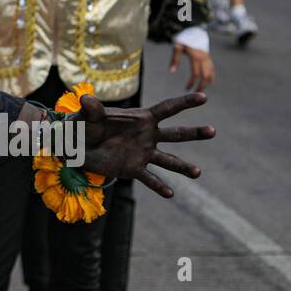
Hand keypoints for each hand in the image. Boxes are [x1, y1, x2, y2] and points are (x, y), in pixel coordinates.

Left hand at [77, 92, 213, 197]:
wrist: (77, 146)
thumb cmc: (85, 124)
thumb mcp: (89, 115)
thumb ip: (92, 108)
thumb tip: (86, 99)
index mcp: (141, 118)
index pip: (167, 108)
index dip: (185, 102)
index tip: (204, 96)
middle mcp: (147, 136)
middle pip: (176, 133)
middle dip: (195, 132)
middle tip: (213, 131)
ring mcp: (143, 153)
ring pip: (169, 160)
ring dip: (183, 167)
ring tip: (197, 173)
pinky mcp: (134, 169)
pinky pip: (150, 178)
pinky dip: (159, 185)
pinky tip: (170, 193)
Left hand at [170, 43, 213, 90]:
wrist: (193, 31)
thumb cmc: (183, 40)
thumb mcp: (177, 47)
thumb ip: (174, 59)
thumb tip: (171, 72)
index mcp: (196, 57)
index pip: (196, 74)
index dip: (192, 83)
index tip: (186, 89)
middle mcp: (204, 58)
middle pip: (205, 76)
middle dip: (201, 86)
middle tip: (195, 93)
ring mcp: (208, 58)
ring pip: (210, 73)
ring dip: (206, 83)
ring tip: (200, 90)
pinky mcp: (209, 58)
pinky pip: (212, 69)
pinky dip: (211, 77)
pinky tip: (209, 83)